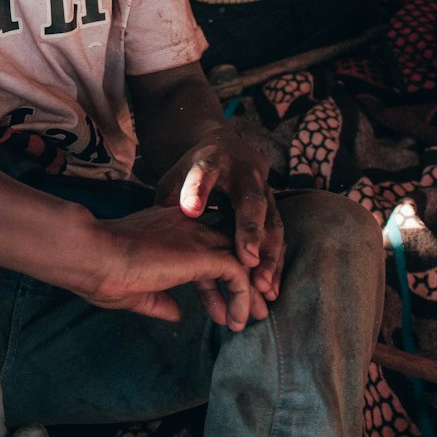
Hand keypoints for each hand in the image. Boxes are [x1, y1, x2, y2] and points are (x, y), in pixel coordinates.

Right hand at [85, 205, 257, 330]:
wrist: (90, 254)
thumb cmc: (99, 270)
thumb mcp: (134, 290)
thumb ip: (158, 299)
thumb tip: (176, 313)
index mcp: (167, 230)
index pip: (204, 251)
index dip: (214, 286)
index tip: (219, 313)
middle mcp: (186, 226)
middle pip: (228, 250)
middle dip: (242, 284)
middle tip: (252, 315)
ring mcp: (195, 236)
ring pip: (239, 259)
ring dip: (249, 292)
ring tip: (253, 320)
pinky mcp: (201, 253)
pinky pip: (237, 273)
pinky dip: (242, 296)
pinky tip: (235, 320)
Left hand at [154, 125, 283, 307]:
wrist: (225, 149)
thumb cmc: (194, 170)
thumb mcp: (177, 176)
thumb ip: (170, 199)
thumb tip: (158, 225)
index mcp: (212, 161)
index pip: (204, 173)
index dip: (197, 190)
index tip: (191, 209)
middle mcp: (243, 173)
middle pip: (250, 200)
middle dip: (250, 229)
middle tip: (248, 259)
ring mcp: (263, 189)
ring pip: (271, 221)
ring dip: (269, 255)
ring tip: (262, 285)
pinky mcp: (273, 206)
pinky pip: (278, 235)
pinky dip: (275, 262)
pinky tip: (270, 288)